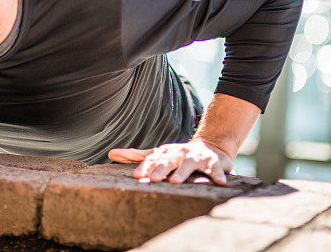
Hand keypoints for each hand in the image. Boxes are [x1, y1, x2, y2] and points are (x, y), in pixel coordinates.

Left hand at [107, 138, 232, 185]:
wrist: (210, 147)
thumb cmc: (178, 156)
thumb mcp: (158, 154)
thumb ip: (137, 156)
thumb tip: (111, 154)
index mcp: (165, 152)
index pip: (153, 159)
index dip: (145, 167)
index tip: (137, 177)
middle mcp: (179, 152)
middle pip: (169, 160)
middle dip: (161, 168)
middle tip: (153, 179)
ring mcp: (196, 156)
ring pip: (190, 163)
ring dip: (183, 171)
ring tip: (176, 181)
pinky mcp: (214, 161)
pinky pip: (216, 168)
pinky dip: (218, 174)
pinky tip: (219, 182)